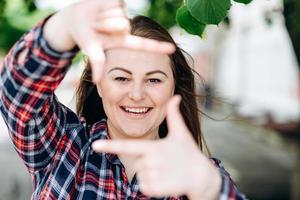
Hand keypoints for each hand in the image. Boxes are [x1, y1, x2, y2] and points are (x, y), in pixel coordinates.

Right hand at [44, 0, 174, 81]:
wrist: (75, 18)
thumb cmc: (84, 36)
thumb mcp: (91, 49)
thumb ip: (97, 63)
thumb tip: (97, 82)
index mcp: (123, 40)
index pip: (144, 44)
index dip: (158, 47)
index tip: (172, 49)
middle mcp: (126, 27)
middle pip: (122, 24)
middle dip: (105, 25)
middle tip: (95, 27)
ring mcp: (123, 13)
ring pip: (118, 14)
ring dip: (102, 17)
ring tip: (96, 19)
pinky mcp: (119, 2)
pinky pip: (115, 3)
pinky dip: (102, 6)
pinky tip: (99, 8)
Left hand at [92, 96, 220, 198]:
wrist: (202, 176)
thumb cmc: (189, 152)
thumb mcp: (181, 133)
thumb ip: (174, 115)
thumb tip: (176, 97)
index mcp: (153, 147)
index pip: (128, 146)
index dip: (110, 146)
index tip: (95, 146)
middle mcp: (151, 162)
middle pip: (138, 163)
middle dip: (149, 163)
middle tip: (166, 162)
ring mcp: (153, 176)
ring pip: (140, 176)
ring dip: (151, 174)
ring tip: (167, 171)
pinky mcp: (155, 189)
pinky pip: (144, 187)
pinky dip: (153, 186)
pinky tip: (167, 181)